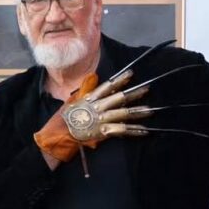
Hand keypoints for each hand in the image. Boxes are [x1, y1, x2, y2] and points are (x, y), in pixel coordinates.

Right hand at [35, 71, 152, 162]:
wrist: (59, 134)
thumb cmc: (63, 119)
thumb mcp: (73, 100)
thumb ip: (85, 89)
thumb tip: (93, 77)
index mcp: (91, 98)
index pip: (108, 86)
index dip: (120, 79)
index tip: (131, 73)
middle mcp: (98, 107)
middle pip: (119, 98)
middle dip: (134, 93)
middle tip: (147, 88)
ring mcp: (102, 119)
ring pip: (123, 113)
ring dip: (137, 112)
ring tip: (150, 110)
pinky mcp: (104, 132)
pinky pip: (122, 131)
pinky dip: (133, 131)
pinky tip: (144, 131)